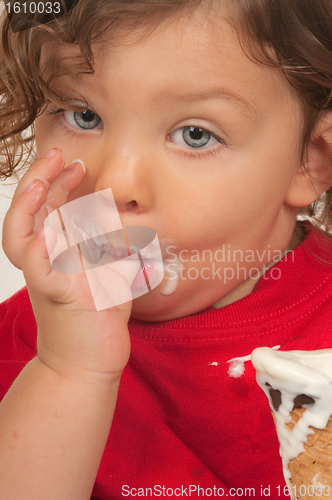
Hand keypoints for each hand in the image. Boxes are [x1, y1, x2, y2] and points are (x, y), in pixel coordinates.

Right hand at [2, 149, 133, 383]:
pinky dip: (40, 255)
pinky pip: (40, 274)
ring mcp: (46, 278)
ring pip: (23, 238)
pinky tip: (46, 238)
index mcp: (57, 249)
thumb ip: (112, 245)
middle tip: (56, 155)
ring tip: (42, 183)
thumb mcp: (110, 270)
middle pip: (29, 213)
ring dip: (29, 209)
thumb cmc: (99, 313)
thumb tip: (127, 221)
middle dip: (40, 180)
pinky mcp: (57, 297)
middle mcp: (45, 260)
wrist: (88, 358)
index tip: (76, 164)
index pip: (50, 207)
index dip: (59, 182)